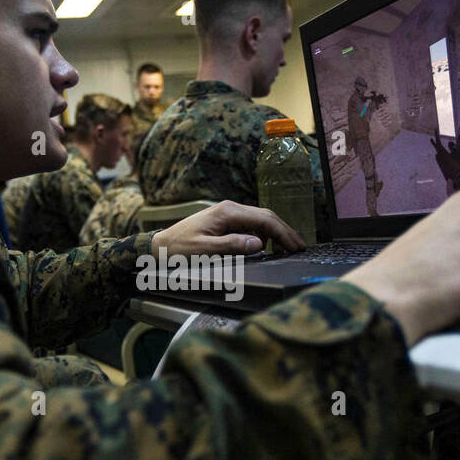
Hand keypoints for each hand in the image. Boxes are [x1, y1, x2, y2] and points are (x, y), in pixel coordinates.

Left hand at [150, 200, 306, 256]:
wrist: (160, 246)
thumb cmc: (178, 249)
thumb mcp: (204, 251)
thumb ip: (232, 246)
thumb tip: (259, 243)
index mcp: (227, 212)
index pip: (264, 219)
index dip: (283, 233)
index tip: (296, 246)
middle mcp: (230, 208)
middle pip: (266, 216)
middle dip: (285, 232)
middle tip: (300, 248)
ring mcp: (228, 214)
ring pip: (261, 219)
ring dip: (276, 233)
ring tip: (288, 249)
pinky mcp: (225, 221)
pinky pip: (251, 224)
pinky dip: (265, 234)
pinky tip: (269, 246)